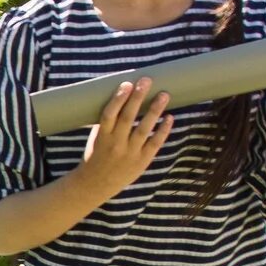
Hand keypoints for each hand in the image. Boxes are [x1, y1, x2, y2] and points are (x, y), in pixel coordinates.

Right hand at [71, 79, 174, 200]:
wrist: (97, 184)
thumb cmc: (96, 155)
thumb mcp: (96, 138)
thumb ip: (107, 121)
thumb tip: (121, 96)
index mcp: (102, 136)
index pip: (109, 114)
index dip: (118, 99)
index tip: (127, 84)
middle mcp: (116, 144)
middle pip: (128, 118)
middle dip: (137, 98)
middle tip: (147, 80)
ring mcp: (130, 153)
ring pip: (144, 129)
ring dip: (154, 110)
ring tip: (164, 95)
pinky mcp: (142, 161)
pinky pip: (155, 143)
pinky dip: (163, 130)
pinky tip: (170, 117)